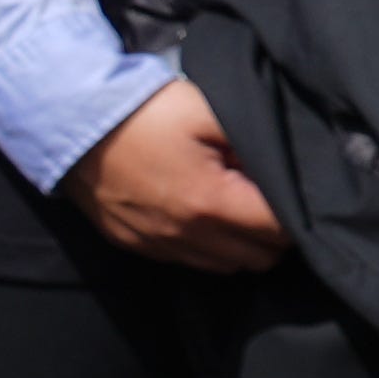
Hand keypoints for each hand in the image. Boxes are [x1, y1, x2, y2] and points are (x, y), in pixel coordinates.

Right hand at [72, 81, 284, 271]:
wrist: (76, 126)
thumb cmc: (148, 113)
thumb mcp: (211, 112)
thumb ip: (256, 141)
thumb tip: (287, 167)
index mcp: (210, 203)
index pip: (280, 229)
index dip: (301, 210)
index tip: (302, 188)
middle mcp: (186, 236)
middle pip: (262, 256)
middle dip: (279, 230)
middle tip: (275, 194)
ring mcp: (160, 246)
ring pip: (229, 266)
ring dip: (246, 243)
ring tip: (244, 204)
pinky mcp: (138, 246)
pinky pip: (192, 262)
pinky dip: (212, 248)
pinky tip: (210, 215)